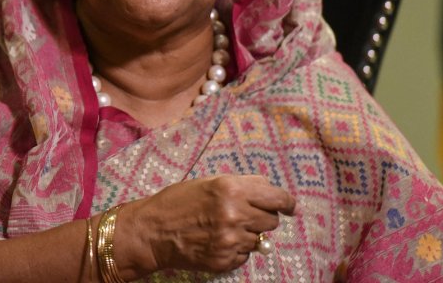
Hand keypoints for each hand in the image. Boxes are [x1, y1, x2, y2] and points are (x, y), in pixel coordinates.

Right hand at [116, 175, 294, 276]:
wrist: (153, 231)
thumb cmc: (178, 201)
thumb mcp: (210, 182)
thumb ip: (242, 184)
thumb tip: (269, 189)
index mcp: (231, 189)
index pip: (277, 198)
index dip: (287, 202)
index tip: (289, 206)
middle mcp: (234, 214)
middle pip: (272, 221)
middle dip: (263, 217)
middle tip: (247, 215)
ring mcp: (230, 240)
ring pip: (259, 240)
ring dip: (249, 234)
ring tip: (226, 228)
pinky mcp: (225, 260)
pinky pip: (245, 256)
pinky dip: (237, 249)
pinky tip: (218, 241)